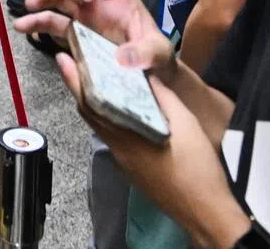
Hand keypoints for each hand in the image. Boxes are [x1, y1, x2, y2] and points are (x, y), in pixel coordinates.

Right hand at [14, 0, 176, 84]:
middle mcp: (97, 2)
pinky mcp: (75, 34)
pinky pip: (54, 25)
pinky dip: (39, 25)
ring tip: (26, 11)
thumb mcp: (159, 52)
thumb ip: (145, 52)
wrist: (150, 74)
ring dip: (42, 3)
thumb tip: (122, 58)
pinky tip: (25, 28)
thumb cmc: (157, 56)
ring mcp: (84, 17)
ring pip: (59, 1)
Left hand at [61, 58, 249, 247]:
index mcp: (126, 135)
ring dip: (92, 103)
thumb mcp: (185, 122)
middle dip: (78, 87)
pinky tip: (118, 110)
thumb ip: (162, 96)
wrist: (206, 212)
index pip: (91, 103)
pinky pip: (112, 138)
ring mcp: (124, 162)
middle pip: (90, 114)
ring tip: (93, 80)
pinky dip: (107, 118)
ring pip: (100, 126)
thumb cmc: (196, 165)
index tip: (62, 58)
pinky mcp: (133, 171)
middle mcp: (119, 149)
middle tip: (73, 62)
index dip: (74, 79)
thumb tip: (144, 73)